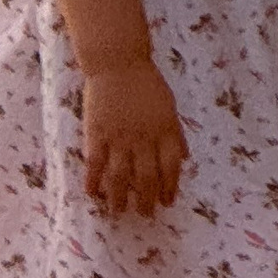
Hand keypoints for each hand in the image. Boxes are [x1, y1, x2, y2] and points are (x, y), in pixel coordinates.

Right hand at [81, 58, 185, 217]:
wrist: (117, 63)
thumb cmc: (146, 83)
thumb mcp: (170, 107)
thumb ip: (176, 134)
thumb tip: (184, 159)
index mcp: (164, 131)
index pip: (171, 168)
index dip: (169, 187)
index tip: (166, 202)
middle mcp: (143, 139)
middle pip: (145, 178)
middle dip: (146, 200)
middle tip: (144, 214)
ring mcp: (118, 138)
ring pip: (120, 176)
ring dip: (119, 197)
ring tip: (118, 211)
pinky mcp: (96, 133)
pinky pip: (95, 163)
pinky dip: (93, 181)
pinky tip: (92, 194)